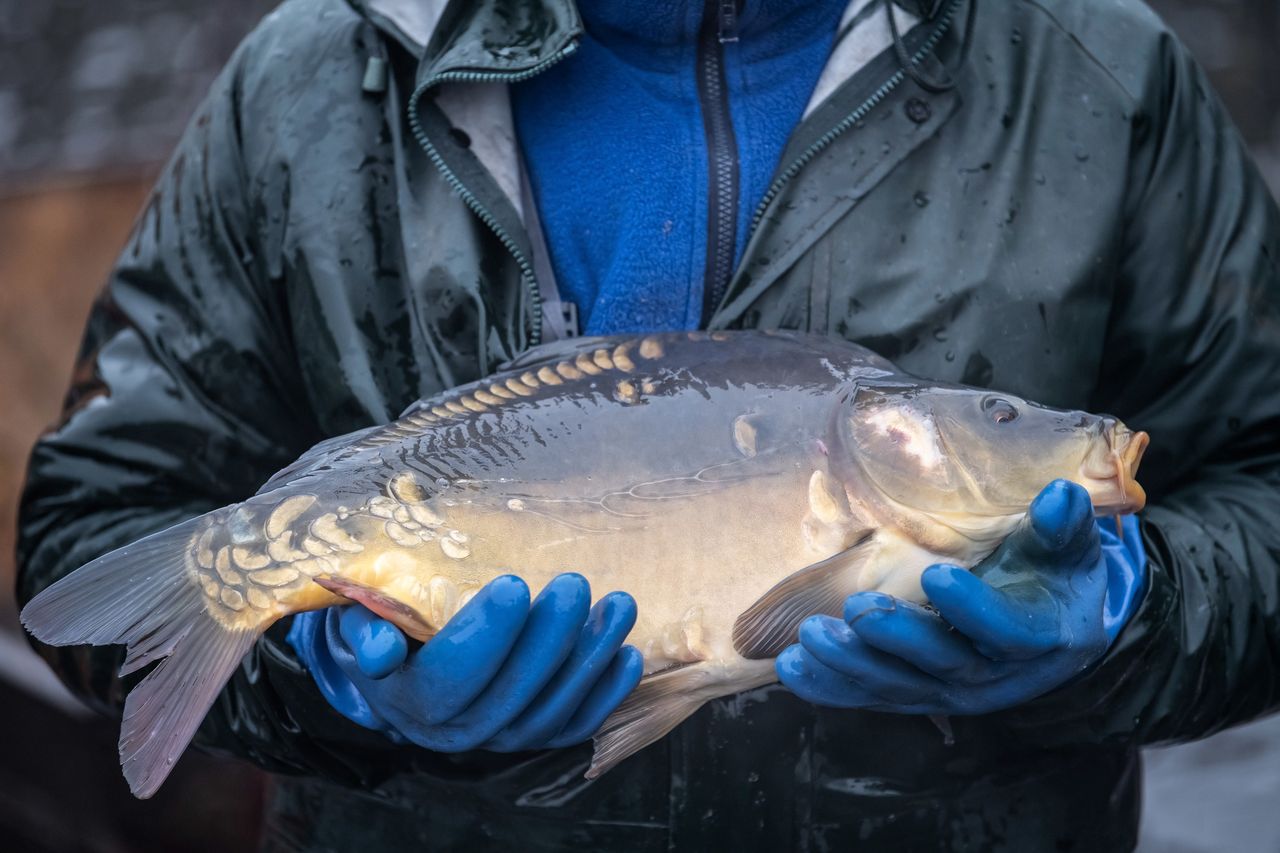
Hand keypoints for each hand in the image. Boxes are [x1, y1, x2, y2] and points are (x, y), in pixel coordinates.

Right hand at [287, 573, 643, 751]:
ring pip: (549, 711)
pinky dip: (606, 695)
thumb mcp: (355, 621)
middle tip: (575, 584)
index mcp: (409, 700)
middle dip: (548, 638)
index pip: (450, 676)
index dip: (484, 635)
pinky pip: (574, 725)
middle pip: (509, 694)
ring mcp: (499, 737)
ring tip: (619, 605)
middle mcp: (455, 731)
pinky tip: (628, 654)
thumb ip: (365, 631)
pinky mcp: (534, 735)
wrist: (396, 663)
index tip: (514, 585)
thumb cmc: (379, 625)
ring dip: (589, 660)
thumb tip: (384, 648)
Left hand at [776, 479, 1146, 713]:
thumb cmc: (1058, 575)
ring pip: (899, 685)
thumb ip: (1063, 526)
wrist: (1054, 628)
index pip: (1008, 630)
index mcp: (1040, 637)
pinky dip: (832, 686)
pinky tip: (793, 668)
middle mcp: (994, 675)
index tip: (936, 575)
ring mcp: (950, 690)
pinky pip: (871, 695)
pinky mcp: (916, 693)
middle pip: (944, 664)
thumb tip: (1059, 494)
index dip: (974, 608)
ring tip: (810, 638)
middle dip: (899, 638)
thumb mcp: (1071, 549)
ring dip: (852, 665)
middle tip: (859, 608)